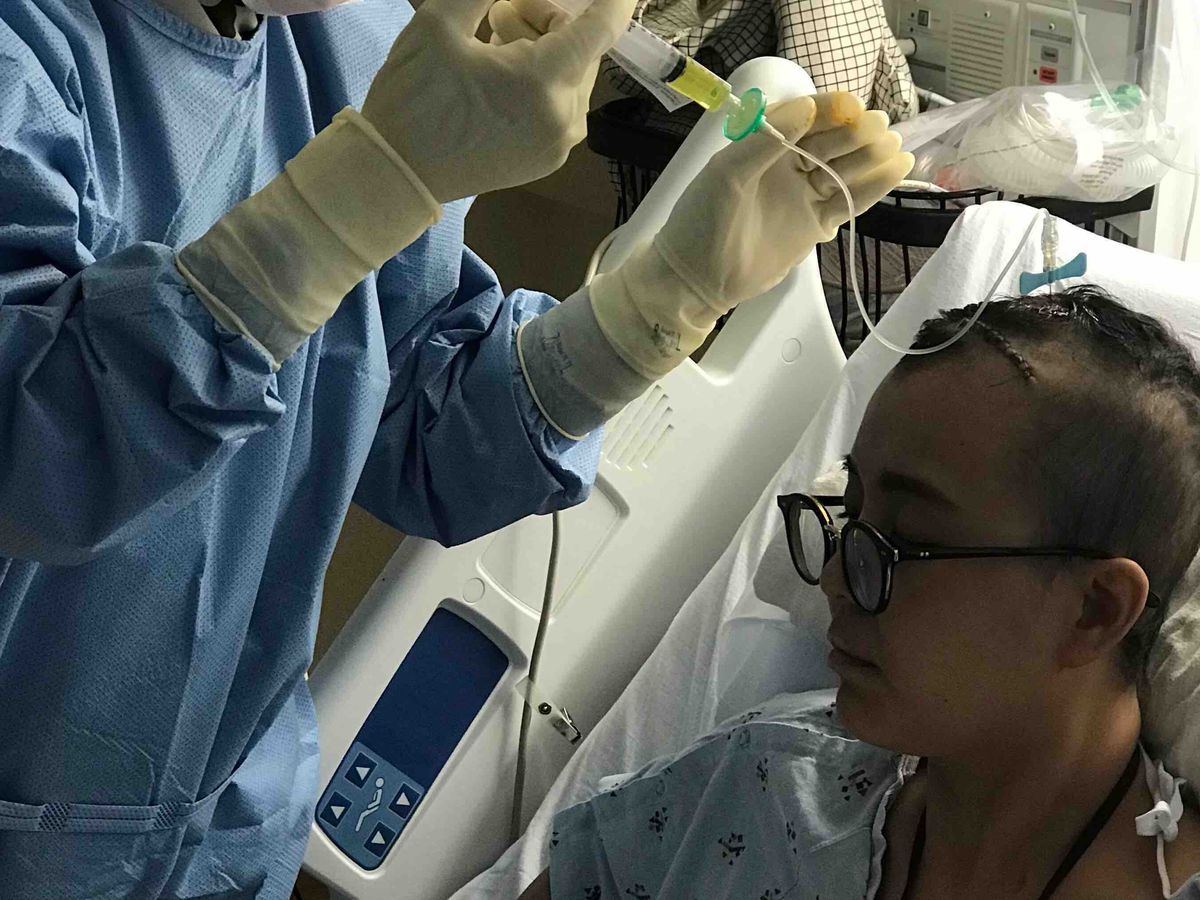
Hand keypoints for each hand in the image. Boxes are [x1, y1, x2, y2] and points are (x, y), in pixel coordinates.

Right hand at [361, 0, 635, 202]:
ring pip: (571, 76)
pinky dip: (539, 84)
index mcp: (544, 82)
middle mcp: (564, 117)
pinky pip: (560, 106)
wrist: (396, 176)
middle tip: (496, 14)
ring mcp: (559, 143)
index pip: (603, 27)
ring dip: (541, 50)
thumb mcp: (440, 22)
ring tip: (491, 45)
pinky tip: (498, 80)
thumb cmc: (414, 99)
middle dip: (545, 20)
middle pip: (581, 48)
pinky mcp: (547, 159)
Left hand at [656, 92, 914, 313]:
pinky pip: (849, 200)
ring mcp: (803, 194)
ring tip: (894, 145)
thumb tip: (806, 107)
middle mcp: (786, 165)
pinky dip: (873, 186)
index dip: (828, 110)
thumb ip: (764, 141)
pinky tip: (898, 169)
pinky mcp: (815, 223)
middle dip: (855, 132)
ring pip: (844, 169)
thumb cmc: (702, 220)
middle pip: (830, 141)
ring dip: (869, 156)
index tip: (851, 107)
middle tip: (879, 127)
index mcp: (762, 145)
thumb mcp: (727, 174)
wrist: (698, 278)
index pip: (803, 117)